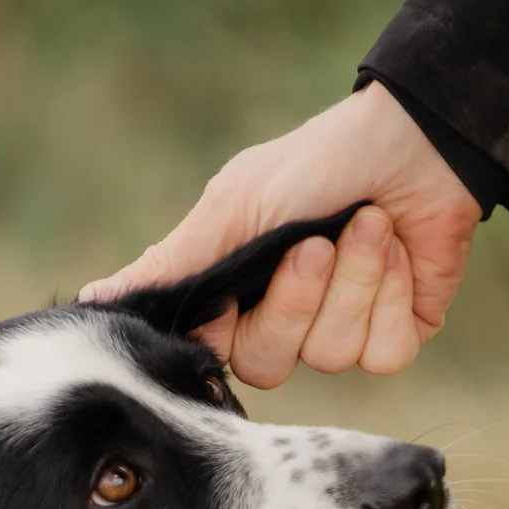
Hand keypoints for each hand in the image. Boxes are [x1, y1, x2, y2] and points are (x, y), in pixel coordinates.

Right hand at [78, 82, 481, 387]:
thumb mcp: (235, 205)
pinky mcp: (395, 336)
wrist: (417, 144)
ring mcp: (340, 332)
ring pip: (332, 356)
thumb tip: (92, 302)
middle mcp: (285, 321)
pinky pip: (385, 354)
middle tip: (317, 241)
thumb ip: (175, 262)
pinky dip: (393, 297)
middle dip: (296, 298)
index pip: (212, 350)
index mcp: (238, 293)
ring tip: (369, 225)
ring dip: (355, 281)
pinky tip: (400, 253)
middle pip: (268, 364)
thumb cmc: (318, 163)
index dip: (228, 326)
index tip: (237, 287)